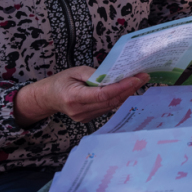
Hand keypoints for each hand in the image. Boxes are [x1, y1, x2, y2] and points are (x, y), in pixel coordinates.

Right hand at [14, 68, 148, 127]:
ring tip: (139, 80)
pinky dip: (118, 98)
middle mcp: (80, 110)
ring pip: (112, 105)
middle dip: (129, 88)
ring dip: (127, 93)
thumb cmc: (61, 82)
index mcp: (74, 97)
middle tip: (144, 76)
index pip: (102, 94)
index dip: (121, 87)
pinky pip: (108, 108)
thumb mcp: (75, 71)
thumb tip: (115, 75)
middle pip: (111, 101)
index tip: (136, 78)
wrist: (47, 98)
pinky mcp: (89, 119)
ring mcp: (85, 117)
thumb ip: (94, 74)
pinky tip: (127, 89)